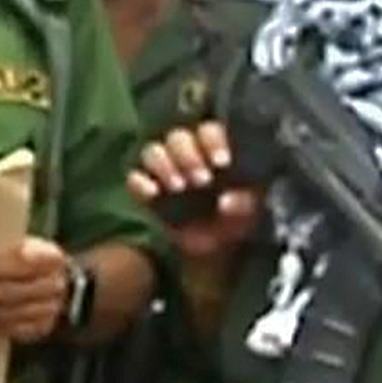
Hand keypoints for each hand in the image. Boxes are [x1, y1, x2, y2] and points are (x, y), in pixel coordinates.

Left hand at [0, 234, 70, 343]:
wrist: (62, 283)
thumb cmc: (32, 257)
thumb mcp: (27, 243)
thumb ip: (3, 247)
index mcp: (51, 257)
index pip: (19, 262)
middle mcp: (54, 286)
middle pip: (8, 291)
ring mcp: (49, 311)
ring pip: (5, 314)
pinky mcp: (40, 329)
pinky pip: (8, 329)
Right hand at [127, 121, 261, 259]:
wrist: (212, 251)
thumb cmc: (233, 222)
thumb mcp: (247, 216)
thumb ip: (243, 205)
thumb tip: (227, 201)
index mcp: (213, 150)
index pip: (208, 131)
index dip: (213, 142)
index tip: (221, 163)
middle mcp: (185, 153)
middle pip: (177, 137)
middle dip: (188, 156)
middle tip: (202, 180)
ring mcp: (162, 170)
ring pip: (153, 151)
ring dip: (164, 165)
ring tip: (178, 187)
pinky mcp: (144, 190)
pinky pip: (134, 178)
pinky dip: (140, 182)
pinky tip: (152, 193)